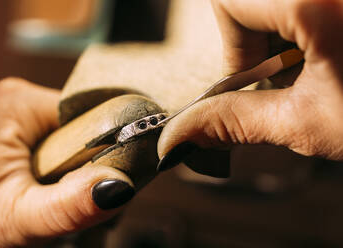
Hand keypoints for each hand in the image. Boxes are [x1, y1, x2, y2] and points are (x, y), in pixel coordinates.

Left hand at [0, 78, 130, 246]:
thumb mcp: (21, 220)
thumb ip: (68, 205)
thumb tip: (120, 185)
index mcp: (19, 105)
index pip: (92, 114)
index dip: (110, 148)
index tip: (113, 183)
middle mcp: (27, 100)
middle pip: (95, 125)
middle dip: (103, 165)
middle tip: (91, 200)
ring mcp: (34, 115)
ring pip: (93, 138)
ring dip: (96, 172)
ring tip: (79, 201)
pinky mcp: (40, 131)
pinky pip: (81, 144)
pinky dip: (86, 172)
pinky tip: (74, 192)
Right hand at [157, 0, 342, 170]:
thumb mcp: (307, 123)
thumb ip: (234, 121)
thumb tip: (179, 134)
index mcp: (318, 1)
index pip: (229, 0)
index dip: (232, 44)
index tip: (249, 77)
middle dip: (254, 38)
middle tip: (287, 72)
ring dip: (277, 33)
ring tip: (312, 65)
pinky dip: (297, 24)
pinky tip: (324, 51)